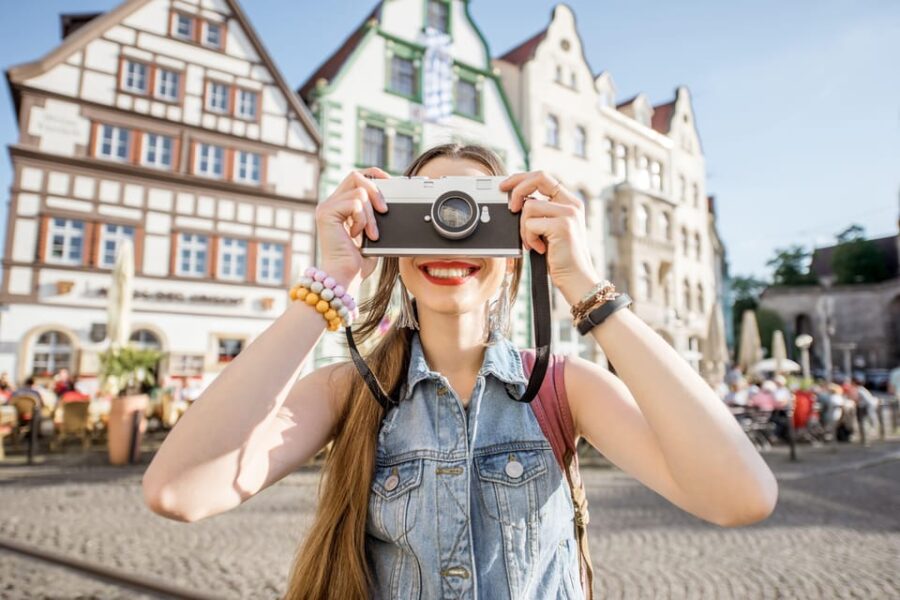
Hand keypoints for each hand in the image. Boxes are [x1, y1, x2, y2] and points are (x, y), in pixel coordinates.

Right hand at [315, 167, 388, 287]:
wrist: (346, 277)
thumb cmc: (357, 262)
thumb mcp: (372, 233)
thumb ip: (375, 216)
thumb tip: (388, 201)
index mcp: (340, 206)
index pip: (356, 178)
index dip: (374, 175)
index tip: (390, 182)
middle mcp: (330, 203)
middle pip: (356, 176)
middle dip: (376, 190)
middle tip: (385, 210)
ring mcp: (326, 207)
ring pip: (359, 191)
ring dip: (371, 215)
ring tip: (370, 234)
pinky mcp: (326, 213)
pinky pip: (355, 203)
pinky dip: (362, 220)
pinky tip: (356, 235)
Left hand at [500, 171, 598, 303]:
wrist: (576, 278)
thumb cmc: (561, 257)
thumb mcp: (550, 229)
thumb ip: (540, 213)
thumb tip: (517, 202)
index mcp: (569, 202)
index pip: (542, 177)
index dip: (520, 178)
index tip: (505, 186)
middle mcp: (571, 204)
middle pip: (537, 179)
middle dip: (517, 190)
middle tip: (510, 208)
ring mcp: (568, 214)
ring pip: (529, 206)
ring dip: (524, 228)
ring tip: (534, 242)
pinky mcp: (562, 226)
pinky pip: (530, 224)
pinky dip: (529, 238)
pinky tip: (540, 249)